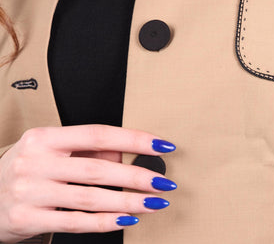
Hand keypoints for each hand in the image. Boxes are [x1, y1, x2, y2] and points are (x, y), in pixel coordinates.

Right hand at [0, 124, 177, 242]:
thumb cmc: (26, 170)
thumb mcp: (50, 150)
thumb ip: (87, 149)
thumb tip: (125, 152)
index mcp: (45, 138)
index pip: (98, 134)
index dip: (134, 139)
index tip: (162, 145)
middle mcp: (36, 162)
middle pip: (97, 168)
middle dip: (137, 176)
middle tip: (163, 183)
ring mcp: (30, 192)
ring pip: (89, 198)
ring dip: (127, 202)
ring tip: (153, 203)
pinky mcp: (26, 219)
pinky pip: (74, 222)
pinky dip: (105, 222)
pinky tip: (127, 219)